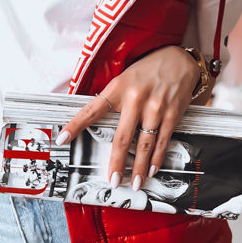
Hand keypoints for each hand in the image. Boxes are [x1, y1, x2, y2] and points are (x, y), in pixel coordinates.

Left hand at [55, 46, 201, 188]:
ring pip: (144, 144)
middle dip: (116, 163)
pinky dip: (156, 158)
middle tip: (112, 180)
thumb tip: (97, 123)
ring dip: (138, 167)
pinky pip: (162, 140)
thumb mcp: (125, 78)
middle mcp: (136, 98)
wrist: (179, 59)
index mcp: (118, 88)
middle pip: (122, 137)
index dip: (75, 125)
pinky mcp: (172, 113)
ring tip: (134, 183)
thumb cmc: (148, 69)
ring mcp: (155, 107)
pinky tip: (152, 168)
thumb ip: (113, 99)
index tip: (62, 138)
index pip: (92, 110)